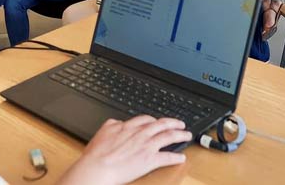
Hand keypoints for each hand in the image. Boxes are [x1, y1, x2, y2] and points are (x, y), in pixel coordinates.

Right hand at [58, 116, 190, 184]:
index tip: (159, 121)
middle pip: (161, 124)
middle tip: (180, 123)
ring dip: (180, 135)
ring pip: (168, 136)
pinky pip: (167, 157)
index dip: (156, 120)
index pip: (146, 119)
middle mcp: (140, 134)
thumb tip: (118, 122)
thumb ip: (113, 124)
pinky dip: (176, 157)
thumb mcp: (104, 130)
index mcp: (128, 126)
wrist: (99, 167)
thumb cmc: (98, 153)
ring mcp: (146, 146)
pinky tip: (181, 157)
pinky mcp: (150, 160)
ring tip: (186, 135)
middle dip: (173, 123)